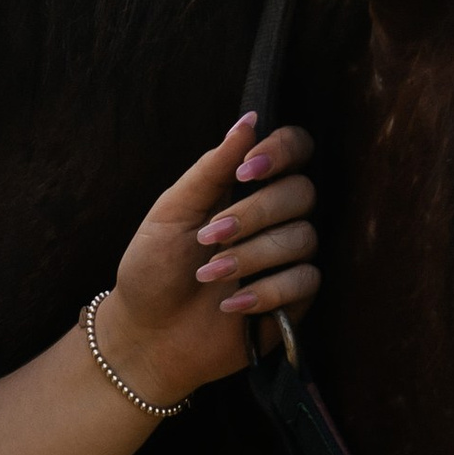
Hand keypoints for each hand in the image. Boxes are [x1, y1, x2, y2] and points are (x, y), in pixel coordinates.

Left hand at [99, 114, 317, 411]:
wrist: (147, 334)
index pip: (295, 149)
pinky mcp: (295, 299)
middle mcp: (275, 217)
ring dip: (251, 256)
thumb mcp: (173, 211)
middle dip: (253, 214)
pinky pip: (305, 281)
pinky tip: (231, 305)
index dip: (282, 152)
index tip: (246, 172)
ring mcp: (287, 257)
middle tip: (209, 236)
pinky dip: (265, 291)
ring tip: (209, 275)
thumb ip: (212, 167)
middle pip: (302, 193)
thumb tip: (250, 120)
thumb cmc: (153, 267)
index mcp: (247, 187)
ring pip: (303, 238)